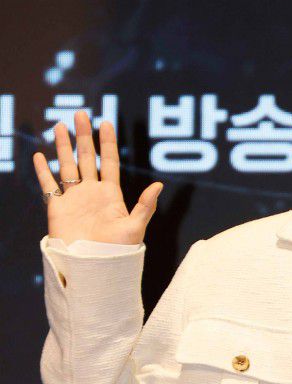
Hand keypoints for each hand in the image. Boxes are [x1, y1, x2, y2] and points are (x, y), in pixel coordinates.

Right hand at [32, 109, 162, 246]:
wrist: (93, 269)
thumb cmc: (117, 253)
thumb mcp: (135, 228)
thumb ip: (145, 206)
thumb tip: (159, 185)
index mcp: (111, 195)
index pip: (109, 162)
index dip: (107, 143)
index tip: (106, 123)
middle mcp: (92, 194)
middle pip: (87, 159)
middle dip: (84, 137)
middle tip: (81, 114)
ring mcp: (74, 200)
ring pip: (67, 167)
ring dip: (64, 147)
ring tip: (60, 126)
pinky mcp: (58, 209)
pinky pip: (49, 186)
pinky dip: (43, 171)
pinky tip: (40, 156)